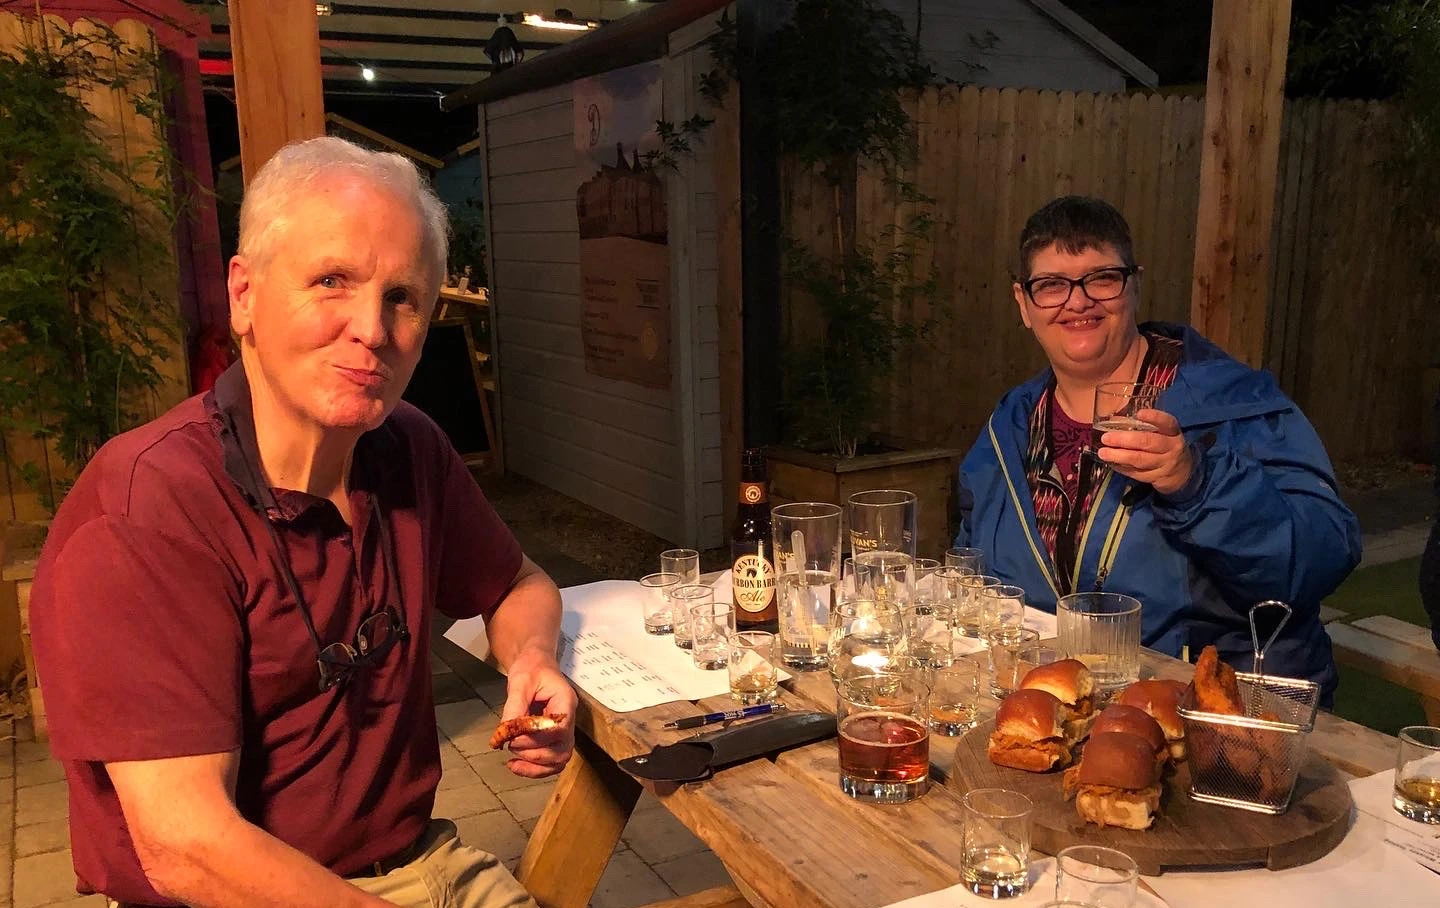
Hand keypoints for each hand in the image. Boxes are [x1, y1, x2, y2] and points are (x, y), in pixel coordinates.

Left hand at [499, 651, 576, 778]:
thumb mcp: (520, 682)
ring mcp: (563, 732)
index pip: (559, 729)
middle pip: (562, 750)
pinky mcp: (554, 739)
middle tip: (511, 744)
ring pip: (558, 761)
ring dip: (535, 767)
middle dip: (534, 754)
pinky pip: (551, 762)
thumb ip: (514, 707)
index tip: (514, 737)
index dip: (536, 739)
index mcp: (565, 701)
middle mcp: (568, 720)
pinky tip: (516, 765)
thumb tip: (505, 733)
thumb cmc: (531, 669)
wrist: (535, 665)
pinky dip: (535, 769)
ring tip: (513, 761)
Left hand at [1096, 408, 1193, 496]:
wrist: (1183, 473)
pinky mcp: (1157, 478)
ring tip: (1103, 453)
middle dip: (1125, 440)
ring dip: (1119, 456)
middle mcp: (1172, 447)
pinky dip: (1122, 468)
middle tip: (1106, 438)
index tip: (1139, 414)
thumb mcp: (1164, 435)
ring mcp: (1165, 464)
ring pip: (1140, 460)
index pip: (1167, 423)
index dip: (1154, 418)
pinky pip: (1137, 473)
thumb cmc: (1166, 447)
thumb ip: (1146, 428)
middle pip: (1148, 442)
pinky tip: (1111, 463)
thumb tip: (1115, 421)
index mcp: (1173, 432)